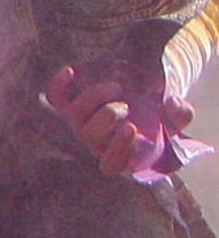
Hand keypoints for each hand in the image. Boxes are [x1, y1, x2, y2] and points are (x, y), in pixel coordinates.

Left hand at [44, 63, 191, 182]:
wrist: (144, 88)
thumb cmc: (159, 112)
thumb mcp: (177, 116)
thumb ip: (181, 114)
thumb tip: (171, 104)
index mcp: (124, 151)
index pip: (110, 165)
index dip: (118, 150)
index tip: (132, 127)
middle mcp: (98, 140)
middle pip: (89, 137)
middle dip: (108, 116)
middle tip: (126, 105)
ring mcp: (82, 123)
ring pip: (74, 116)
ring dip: (93, 98)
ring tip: (116, 87)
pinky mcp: (72, 104)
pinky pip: (55, 98)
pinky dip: (58, 85)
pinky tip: (70, 71)